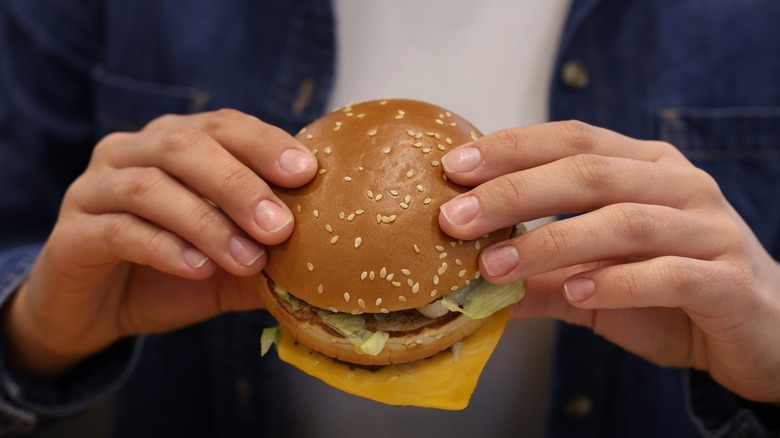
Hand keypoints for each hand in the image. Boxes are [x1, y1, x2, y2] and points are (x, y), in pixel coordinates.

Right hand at [3, 109, 316, 377]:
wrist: (95, 310)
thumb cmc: (171, 273)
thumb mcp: (230, 264)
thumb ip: (269, 254)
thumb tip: (329, 261)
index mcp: (175, 144)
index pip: (223, 126)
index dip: (264, 143)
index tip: (306, 171)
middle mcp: (132, 152)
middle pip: (185, 147)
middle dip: (240, 184)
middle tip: (279, 226)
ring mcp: (94, 189)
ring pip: (150, 186)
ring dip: (207, 223)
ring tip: (248, 258)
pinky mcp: (72, 234)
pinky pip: (118, 230)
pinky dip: (165, 248)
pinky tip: (198, 269)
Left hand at [438, 121, 779, 403]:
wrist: (760, 329)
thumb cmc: (671, 292)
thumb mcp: (594, 281)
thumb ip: (540, 278)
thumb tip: (470, 288)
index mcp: (645, 167)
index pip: (572, 139)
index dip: (511, 149)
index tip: (453, 168)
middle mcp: (678, 185)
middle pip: (589, 173)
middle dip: (514, 192)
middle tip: (456, 218)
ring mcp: (708, 229)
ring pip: (624, 222)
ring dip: (551, 243)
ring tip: (495, 267)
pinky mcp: (728, 280)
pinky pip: (669, 274)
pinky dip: (617, 283)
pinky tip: (575, 291)